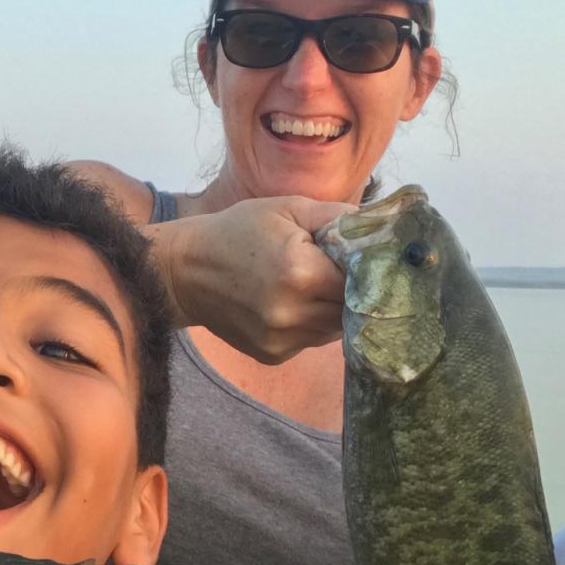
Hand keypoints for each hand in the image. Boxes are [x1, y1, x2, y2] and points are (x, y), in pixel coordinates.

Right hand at [155, 198, 353, 363]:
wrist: (184, 271)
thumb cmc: (238, 231)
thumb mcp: (288, 209)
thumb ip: (338, 217)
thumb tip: (379, 228)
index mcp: (301, 272)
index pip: (361, 279)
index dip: (366, 268)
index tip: (365, 258)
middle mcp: (294, 313)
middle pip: (352, 309)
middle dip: (353, 291)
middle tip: (340, 270)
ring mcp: (282, 339)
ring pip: (335, 329)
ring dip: (334, 309)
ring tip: (314, 285)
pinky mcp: (273, 355)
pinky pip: (310, 341)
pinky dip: (311, 324)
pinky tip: (291, 304)